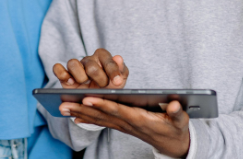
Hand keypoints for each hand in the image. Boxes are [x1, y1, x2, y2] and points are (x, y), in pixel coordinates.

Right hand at [52, 48, 128, 88]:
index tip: (117, 82)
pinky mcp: (65, 75)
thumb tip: (118, 58)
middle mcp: (88, 60)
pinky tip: (70, 83)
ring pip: (72, 63)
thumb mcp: (119, 82)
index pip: (107, 59)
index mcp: (103, 58)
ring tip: (84, 84)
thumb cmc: (109, 88)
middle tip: (102, 86)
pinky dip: (62, 74)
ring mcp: (76, 67)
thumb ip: (121, 71)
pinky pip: (58, 69)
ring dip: (80, 76)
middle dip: (98, 77)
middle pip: (90, 64)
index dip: (113, 71)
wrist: (97, 101)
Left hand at [63, 97, 190, 157]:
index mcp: (140, 119)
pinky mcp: (122, 125)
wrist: (172, 144)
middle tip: (63, 104)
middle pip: (102, 115)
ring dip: (80, 113)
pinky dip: (88, 119)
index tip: (87, 98)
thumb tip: (176, 105)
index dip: (102, 104)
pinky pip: (102, 122)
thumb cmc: (175, 128)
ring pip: (98, 118)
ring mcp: (123, 125)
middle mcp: (127, 123)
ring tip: (62, 108)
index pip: (117, 110)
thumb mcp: (180, 120)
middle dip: (82, 109)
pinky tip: (75, 117)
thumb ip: (177, 112)